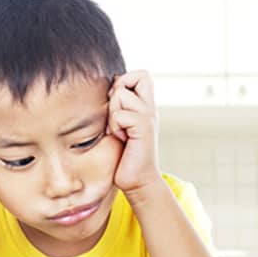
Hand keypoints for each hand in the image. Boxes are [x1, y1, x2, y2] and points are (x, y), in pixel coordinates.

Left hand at [106, 70, 161, 192]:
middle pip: (137, 76)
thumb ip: (117, 108)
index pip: (141, 75)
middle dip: (119, 91)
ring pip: (122, 95)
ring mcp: (149, 117)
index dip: (126, 81)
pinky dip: (115, 127)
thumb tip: (107, 87)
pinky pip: (120, 114)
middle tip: (116, 116)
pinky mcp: (144, 128)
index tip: (116, 104)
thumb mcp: (119, 127)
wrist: (137, 181)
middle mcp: (150, 109)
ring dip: (113, 114)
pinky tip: (121, 139)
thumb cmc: (124, 156)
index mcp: (145, 107)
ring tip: (119, 132)